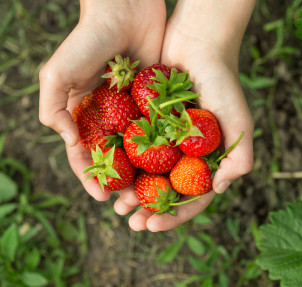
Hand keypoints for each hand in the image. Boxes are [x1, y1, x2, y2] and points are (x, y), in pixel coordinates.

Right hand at [39, 0, 166, 200]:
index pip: (85, 154)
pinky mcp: (157, 102)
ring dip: (145, 173)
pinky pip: (162, 129)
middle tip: (131, 203)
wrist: (126, 9)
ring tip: (152, 193)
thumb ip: (54, 109)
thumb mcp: (58, 73)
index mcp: (83, 114)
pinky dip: (166, 149)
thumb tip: (71, 143)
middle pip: (115, 158)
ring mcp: (135, 111)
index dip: (91, 177)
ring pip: (141, 150)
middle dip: (121, 182)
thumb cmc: (87, 40)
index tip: (102, 197)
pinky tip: (174, 167)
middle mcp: (109, 116)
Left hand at [114, 0, 255, 231]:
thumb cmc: (223, 82)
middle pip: (168, 191)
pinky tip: (108, 175)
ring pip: (148, 175)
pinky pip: (134, 149)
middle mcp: (189, 153)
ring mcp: (169, 140)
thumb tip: (218, 190)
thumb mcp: (239, 121)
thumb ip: (240, 158)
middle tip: (130, 223)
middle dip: (150, 211)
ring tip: (116, 207)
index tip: (152, 226)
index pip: (194, 197)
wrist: (197, 43)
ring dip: (133, 194)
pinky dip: (123, 165)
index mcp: (211, 158)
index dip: (175, 216)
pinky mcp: (149, 124)